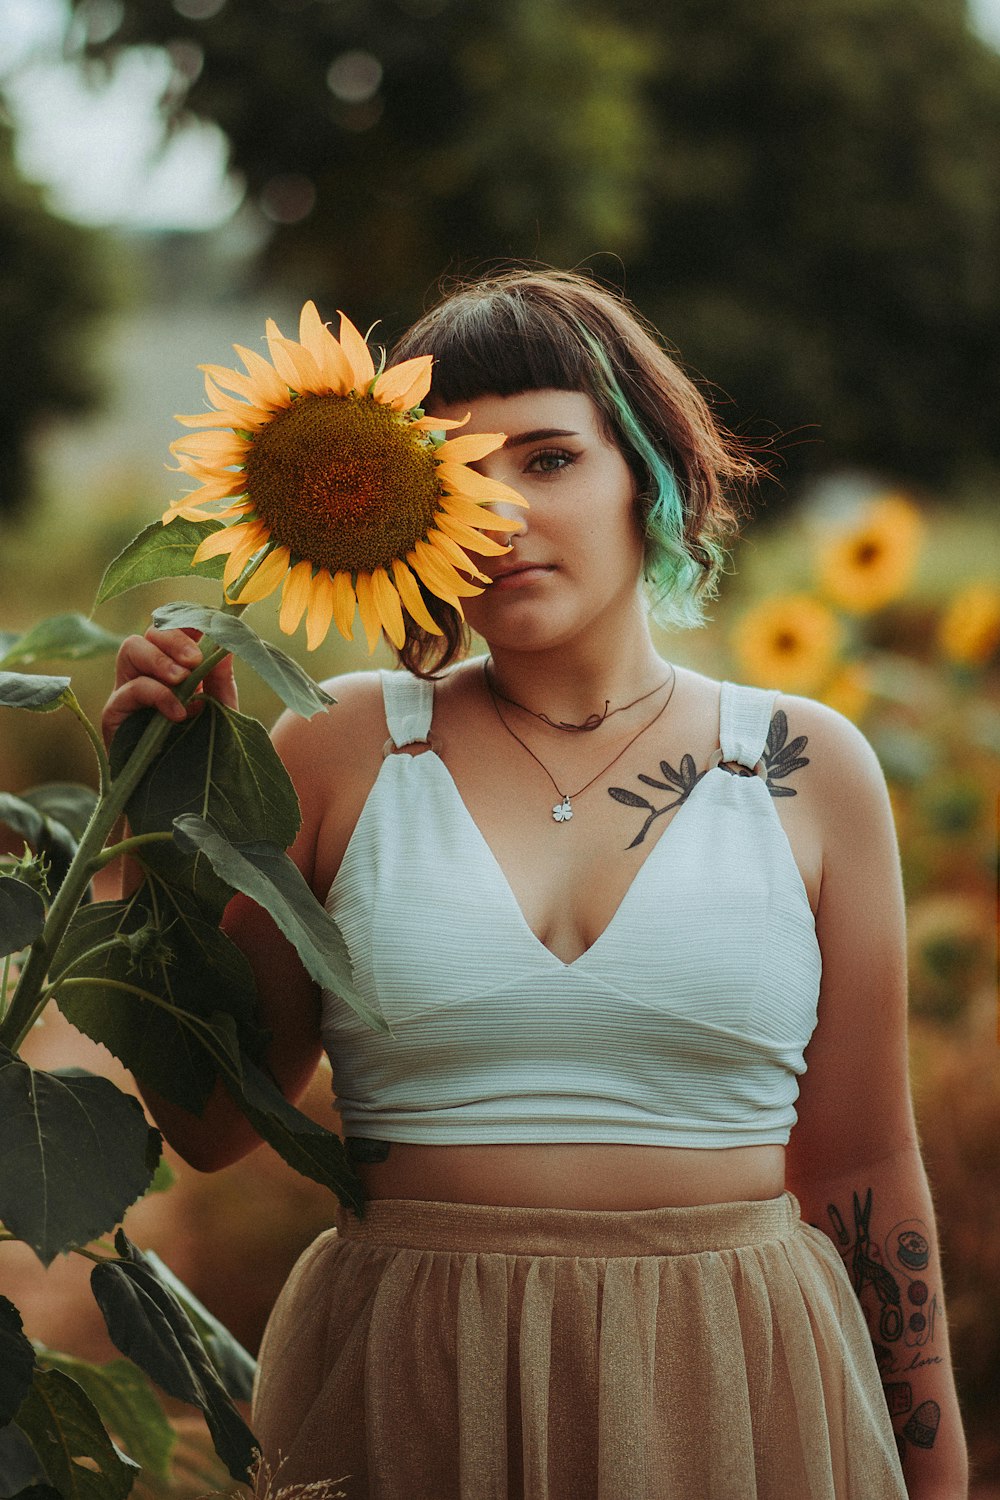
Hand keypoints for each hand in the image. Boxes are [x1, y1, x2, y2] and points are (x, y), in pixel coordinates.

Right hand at [102, 626, 237, 748]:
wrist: (183, 794)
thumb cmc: (204, 749)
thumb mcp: (222, 710)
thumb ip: (221, 678)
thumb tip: (227, 643)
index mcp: (173, 666)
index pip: (172, 628)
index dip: (186, 621)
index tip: (207, 627)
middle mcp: (147, 673)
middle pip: (149, 632)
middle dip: (173, 638)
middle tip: (195, 660)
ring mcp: (127, 691)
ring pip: (131, 648)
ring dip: (160, 659)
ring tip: (184, 681)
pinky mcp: (115, 714)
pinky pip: (129, 689)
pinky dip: (157, 694)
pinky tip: (178, 713)